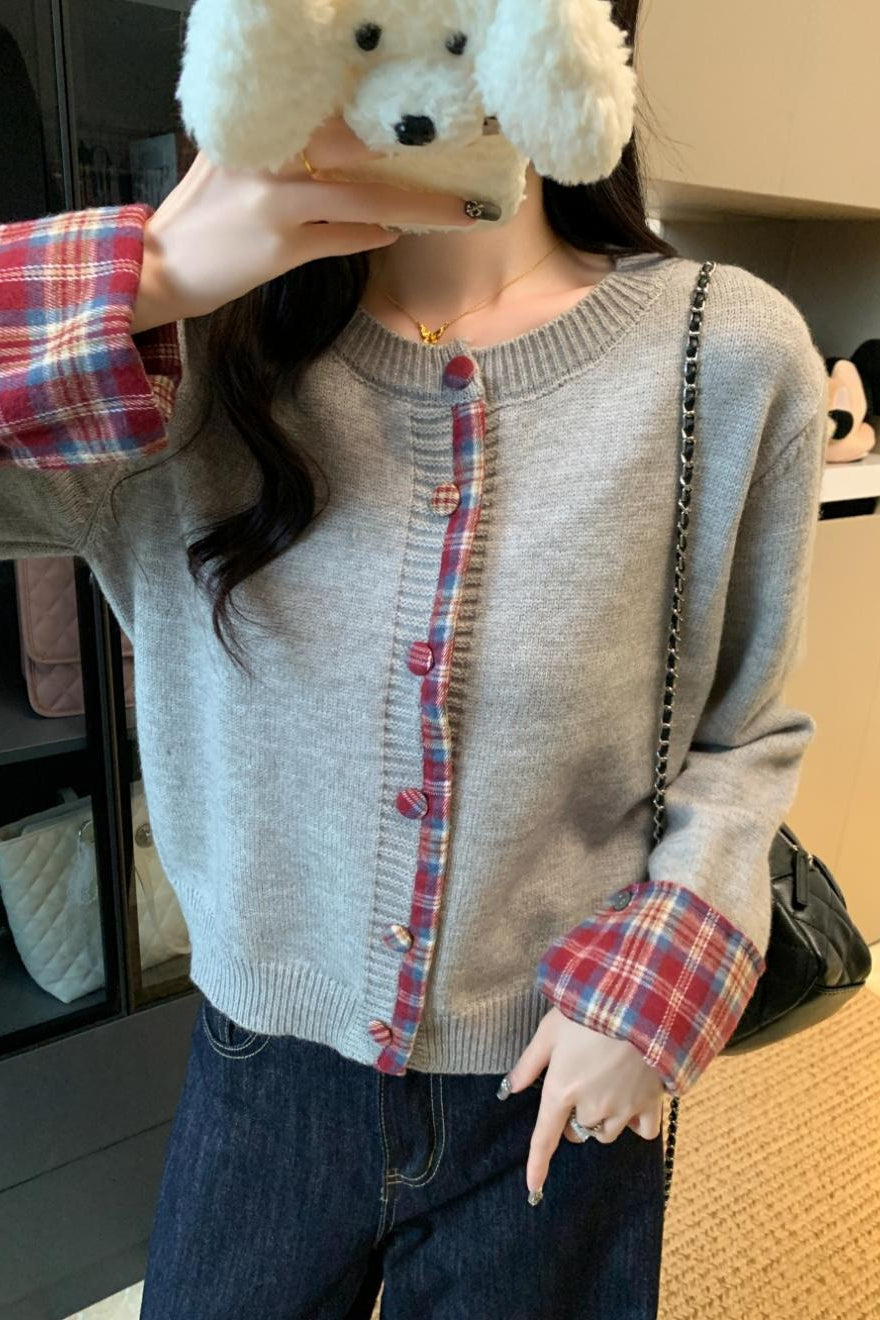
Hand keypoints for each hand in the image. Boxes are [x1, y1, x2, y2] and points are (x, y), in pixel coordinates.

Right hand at [132, 114, 481, 333]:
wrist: (159, 267)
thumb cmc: (201, 218)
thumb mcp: (230, 164)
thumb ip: (276, 148)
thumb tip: (341, 146)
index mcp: (253, 129)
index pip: (326, 105)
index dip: (377, 104)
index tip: (421, 103)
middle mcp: (265, 157)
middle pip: (355, 144)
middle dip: (410, 145)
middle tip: (460, 146)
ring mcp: (274, 203)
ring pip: (362, 196)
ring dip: (416, 204)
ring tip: (455, 207)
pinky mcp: (280, 247)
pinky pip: (342, 237)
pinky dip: (372, 234)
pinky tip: (396, 232)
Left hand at [503, 1006, 665, 1199]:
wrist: (642, 1003)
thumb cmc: (590, 1010)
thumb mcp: (550, 1029)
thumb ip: (530, 1062)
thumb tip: (510, 1088)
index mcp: (561, 1090)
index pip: (544, 1138)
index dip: (537, 1165)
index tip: (532, 1189)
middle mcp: (590, 1107)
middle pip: (577, 1131)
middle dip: (574, 1118)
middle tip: (579, 1086)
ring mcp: (622, 1108)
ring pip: (606, 1133)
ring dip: (602, 1120)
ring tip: (607, 1087)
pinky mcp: (650, 1103)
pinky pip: (642, 1131)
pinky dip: (636, 1124)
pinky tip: (634, 1103)